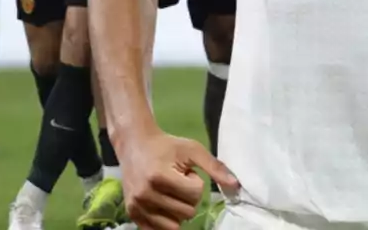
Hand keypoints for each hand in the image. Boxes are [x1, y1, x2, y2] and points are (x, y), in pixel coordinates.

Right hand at [121, 128, 238, 229]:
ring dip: (178, 210)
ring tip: (170, 192)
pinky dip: (166, 221)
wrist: (135, 145)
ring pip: (174, 225)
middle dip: (189, 198)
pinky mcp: (132, 214)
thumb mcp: (193, 150)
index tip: (186, 173)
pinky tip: (164, 204)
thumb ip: (215, 167)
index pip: (195, 194)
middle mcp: (146, 195)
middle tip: (178, 182)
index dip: (196, 183)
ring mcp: (137, 207)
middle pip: (187, 212)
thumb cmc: (167, 147)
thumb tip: (235, 185)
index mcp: (159, 177)